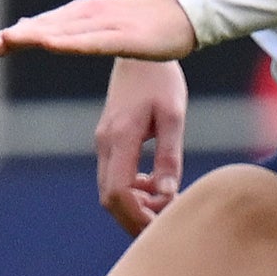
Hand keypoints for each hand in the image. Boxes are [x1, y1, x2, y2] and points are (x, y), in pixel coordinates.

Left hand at [0, 0, 198, 64]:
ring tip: (13, 41)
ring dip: (39, 35)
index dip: (19, 35)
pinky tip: (55, 45)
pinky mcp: (126, 36)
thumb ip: (66, 29)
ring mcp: (109, 24)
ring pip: (68, 31)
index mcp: (84, 15)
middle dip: (21, 36)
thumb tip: (31, 31)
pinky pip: (95, 41)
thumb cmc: (141, 23)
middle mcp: (91, 15)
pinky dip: (72, 42)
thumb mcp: (99, 27)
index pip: (46, 25)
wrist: (184, 14)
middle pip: (51, 26)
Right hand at [90, 56, 187, 236]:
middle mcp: (105, 144)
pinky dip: (133, 190)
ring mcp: (103, 143)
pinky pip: (114, 177)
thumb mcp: (173, 116)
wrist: (139, 52)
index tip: (165, 222)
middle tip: (169, 223)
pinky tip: (156, 183)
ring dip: (136, 205)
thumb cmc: (161, 80)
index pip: (118, 192)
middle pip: (110, 199)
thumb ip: (169, 156)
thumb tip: (168, 194)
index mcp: (120, 138)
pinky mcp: (108, 141)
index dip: (138, 215)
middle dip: (136, 218)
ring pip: (111, 191)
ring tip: (168, 201)